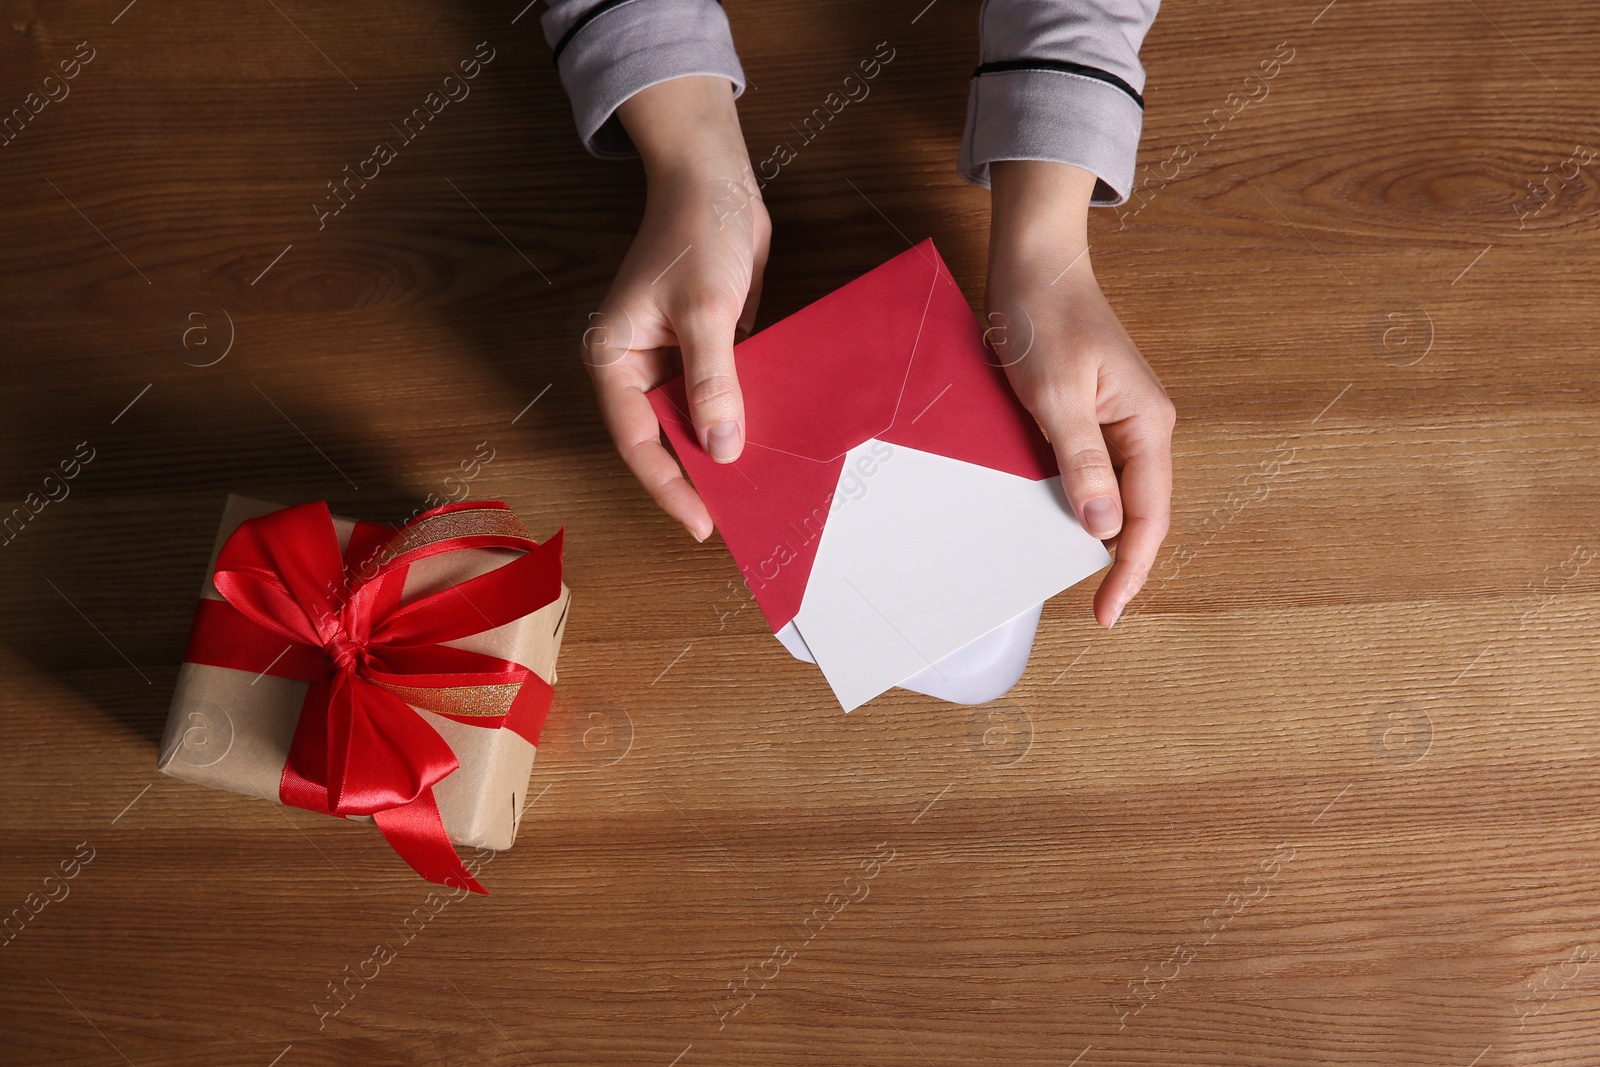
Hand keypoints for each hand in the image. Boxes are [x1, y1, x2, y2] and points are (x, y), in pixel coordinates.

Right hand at [584, 75, 769, 540]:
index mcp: (616, 358)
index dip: (670, 485)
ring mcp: (675, 358)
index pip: (638, 439)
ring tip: (760, 486)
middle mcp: (640, 365)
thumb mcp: (704, 311)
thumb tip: (722, 448)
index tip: (703, 520)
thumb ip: (713, 382)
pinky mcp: (709, 347)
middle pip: (667, 435)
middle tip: (738, 512)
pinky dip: (744, 414)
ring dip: (726, 446)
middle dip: (699, 472)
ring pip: (698, 417)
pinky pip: (725, 393)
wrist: (717, 179)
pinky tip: (774, 439)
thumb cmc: (696, 232)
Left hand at [986, 160, 1175, 627]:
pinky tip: (1061, 522)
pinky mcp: (1094, 413)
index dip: (1132, 569)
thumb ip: (1082, 464)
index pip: (1149, 516)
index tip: (1108, 611)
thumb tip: (1104, 529)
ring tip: (1078, 578)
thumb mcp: (1056, 398)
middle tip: (1095, 607)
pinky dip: (1083, 502)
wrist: (1033, 266)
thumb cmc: (1044, 320)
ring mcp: (1120, 420)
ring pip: (1119, 494)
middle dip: (1123, 561)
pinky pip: (1096, 471)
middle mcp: (1144, 426)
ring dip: (1102, 534)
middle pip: (1142, 511)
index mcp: (1148, 424)